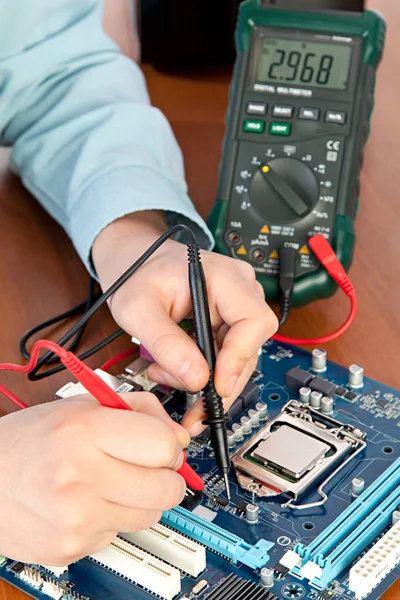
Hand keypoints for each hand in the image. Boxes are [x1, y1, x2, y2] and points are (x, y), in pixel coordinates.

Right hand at [0, 392, 188, 564]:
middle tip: (144, 467)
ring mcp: (76, 518)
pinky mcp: (71, 547)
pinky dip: (112, 518)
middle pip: (167, 489)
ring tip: (109, 483)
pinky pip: (120, 534)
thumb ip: (140, 410)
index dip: (169, 445)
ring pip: (150, 515)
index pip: (164, 447)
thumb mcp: (82, 405)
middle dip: (164, 476)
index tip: (162, 445)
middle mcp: (80, 476)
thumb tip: (180, 437)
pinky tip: (87, 503)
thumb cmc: (30, 440)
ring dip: (140, 499)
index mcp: (83, 431)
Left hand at [93, 212, 277, 435]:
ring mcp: (237, 303)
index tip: (216, 386)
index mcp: (223, 276)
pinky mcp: (229, 318)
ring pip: (239, 356)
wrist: (135, 261)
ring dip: (208, 378)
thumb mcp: (139, 309)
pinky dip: (205, 370)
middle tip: (194, 407)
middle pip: (249, 345)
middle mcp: (239, 288)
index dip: (238, 358)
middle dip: (220, 380)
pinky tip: (178, 371)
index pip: (253, 321)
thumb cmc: (136, 274)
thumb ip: (166, 344)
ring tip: (169, 377)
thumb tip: (197, 379)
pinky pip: (227, 352)